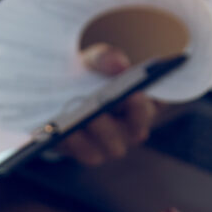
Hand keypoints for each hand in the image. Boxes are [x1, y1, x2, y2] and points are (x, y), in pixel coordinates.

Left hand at [58, 43, 158, 166]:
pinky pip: (86, 154)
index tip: (136, 92)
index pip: (156, 105)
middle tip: (111, 103)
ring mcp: (111, 145)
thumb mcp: (92, 61)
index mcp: (141, 102)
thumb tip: (120, 65)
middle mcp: (132, 129)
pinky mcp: (88, 153)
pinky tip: (64, 130)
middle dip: (124, 118)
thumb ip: (106, 58)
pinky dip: (75, 141)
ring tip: (84, 117)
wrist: (55, 94)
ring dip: (99, 131)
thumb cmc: (86, 77)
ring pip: (113, 146)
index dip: (150, 100)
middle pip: (137, 130)